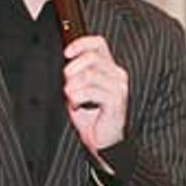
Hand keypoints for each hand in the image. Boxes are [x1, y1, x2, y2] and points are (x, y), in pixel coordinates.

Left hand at [63, 35, 128, 158]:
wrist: (102, 142)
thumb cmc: (91, 117)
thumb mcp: (79, 89)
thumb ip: (75, 73)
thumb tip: (66, 57)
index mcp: (110, 68)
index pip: (98, 43)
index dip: (80, 44)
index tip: (66, 53)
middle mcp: (117, 75)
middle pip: (91, 57)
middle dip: (72, 70)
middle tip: (68, 86)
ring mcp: (119, 87)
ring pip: (88, 75)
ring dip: (73, 87)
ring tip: (72, 99)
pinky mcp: (116, 101)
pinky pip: (90, 91)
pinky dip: (77, 98)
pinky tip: (77, 106)